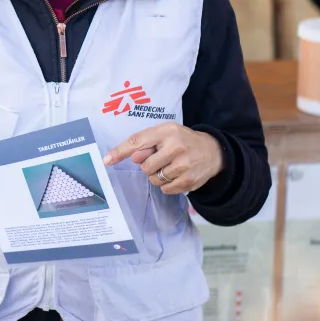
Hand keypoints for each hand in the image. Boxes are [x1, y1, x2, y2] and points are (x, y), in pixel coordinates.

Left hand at [102, 123, 223, 194]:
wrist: (212, 151)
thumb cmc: (182, 140)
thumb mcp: (165, 133)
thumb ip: (146, 142)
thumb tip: (132, 157)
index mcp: (166, 132)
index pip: (137, 141)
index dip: (120, 151)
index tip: (106, 160)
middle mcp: (176, 147)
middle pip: (144, 166)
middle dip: (148, 165)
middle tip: (161, 159)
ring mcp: (184, 165)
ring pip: (154, 179)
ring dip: (157, 176)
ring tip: (170, 166)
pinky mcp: (189, 181)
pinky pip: (165, 189)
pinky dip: (166, 184)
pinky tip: (176, 174)